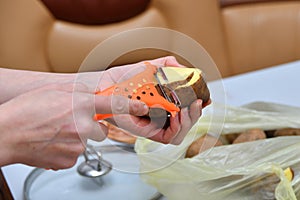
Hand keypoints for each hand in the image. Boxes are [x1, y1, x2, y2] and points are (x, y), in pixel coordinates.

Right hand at [0, 83, 147, 168]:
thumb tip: (93, 95)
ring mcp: (77, 144)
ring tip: (58, 132)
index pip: (115, 105)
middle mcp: (82, 124)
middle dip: (92, 127)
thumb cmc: (25, 111)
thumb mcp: (54, 91)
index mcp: (81, 104)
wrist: (6, 133)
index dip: (132, 106)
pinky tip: (54, 142)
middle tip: (74, 123)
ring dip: (78, 138)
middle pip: (101, 130)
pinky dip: (68, 149)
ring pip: (88, 142)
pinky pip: (76, 153)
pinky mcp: (70, 159)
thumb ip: (78, 93)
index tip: (141, 108)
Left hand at [101, 56, 202, 143]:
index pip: (186, 110)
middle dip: (196, 114)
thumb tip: (181, 66)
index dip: (198, 107)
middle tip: (198, 102)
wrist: (104, 86)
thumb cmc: (122, 79)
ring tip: (189, 108)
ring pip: (181, 133)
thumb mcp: (148, 68)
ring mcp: (155, 125)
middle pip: (187, 123)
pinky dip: (178, 127)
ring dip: (190, 121)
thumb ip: (166, 65)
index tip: (204, 98)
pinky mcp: (147, 132)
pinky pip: (169, 136)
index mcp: (163, 104)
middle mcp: (161, 116)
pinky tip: (178, 115)